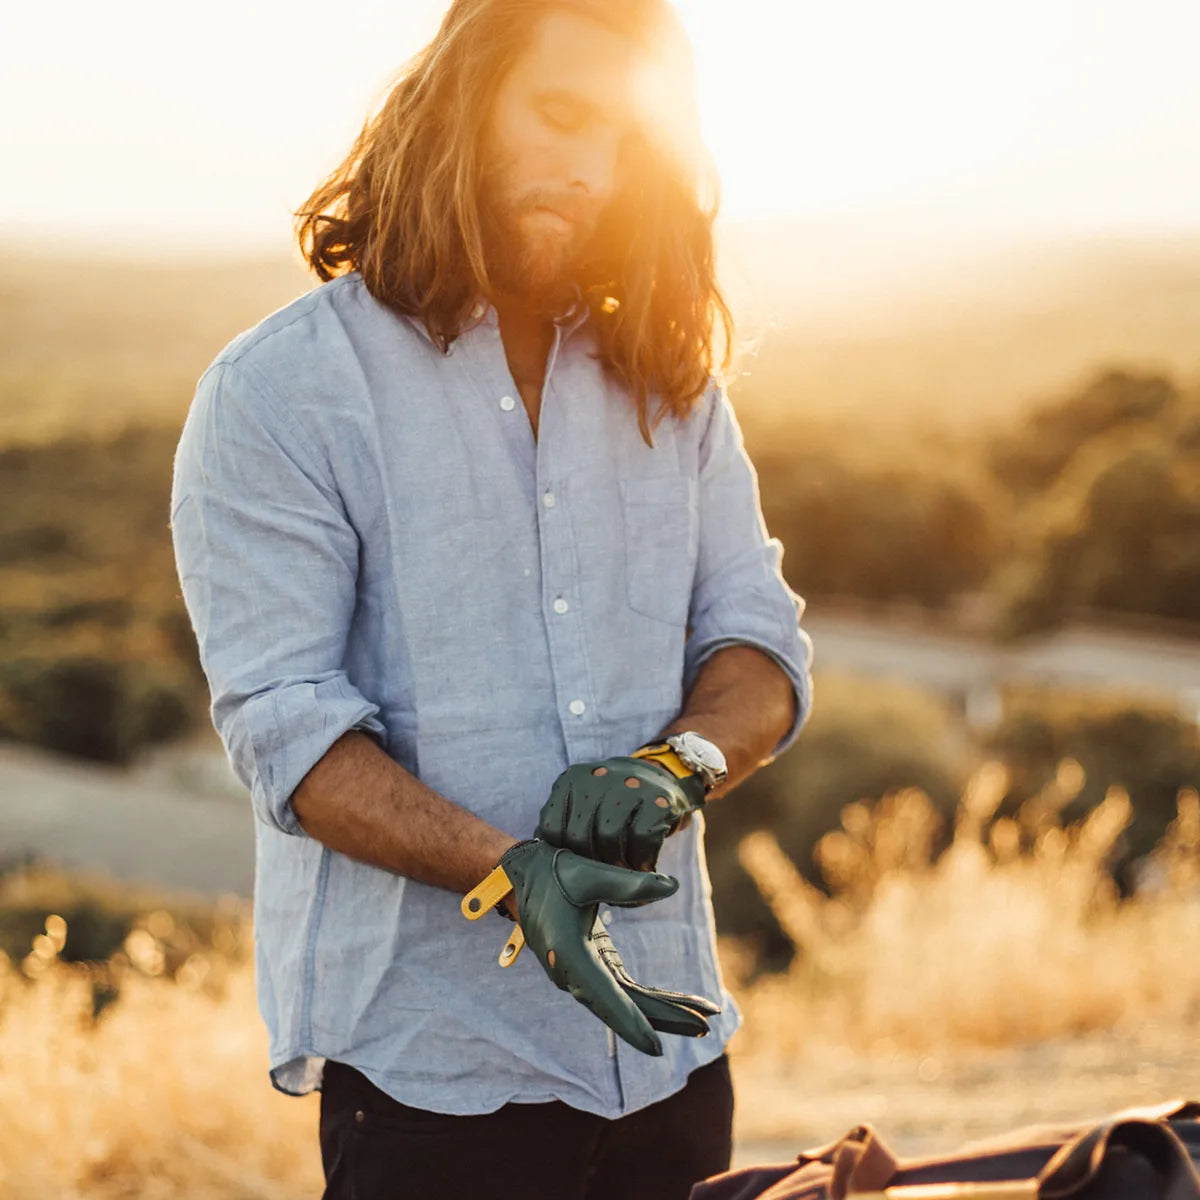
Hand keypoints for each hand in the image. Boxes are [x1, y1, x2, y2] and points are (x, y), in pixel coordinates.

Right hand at [498, 839, 719, 1055]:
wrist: (524, 876)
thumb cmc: (555, 873)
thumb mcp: (589, 874)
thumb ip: (630, 883)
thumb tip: (672, 885)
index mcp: (569, 954)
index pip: (606, 998)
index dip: (632, 1024)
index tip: (657, 1049)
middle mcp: (573, 973)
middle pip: (623, 1006)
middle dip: (664, 1020)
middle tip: (705, 1028)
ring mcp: (581, 974)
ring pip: (625, 1003)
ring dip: (663, 1012)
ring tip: (702, 1020)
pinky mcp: (590, 967)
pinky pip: (622, 991)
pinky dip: (650, 999)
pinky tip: (677, 1004)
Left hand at [537, 757, 706, 870]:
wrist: (663, 782)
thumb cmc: (615, 804)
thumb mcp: (585, 804)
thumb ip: (564, 826)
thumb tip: (541, 863)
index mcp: (573, 778)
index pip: (552, 826)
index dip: (563, 854)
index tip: (578, 866)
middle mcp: (600, 776)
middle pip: (579, 834)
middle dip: (590, 864)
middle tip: (603, 878)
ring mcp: (631, 784)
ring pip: (609, 836)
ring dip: (616, 867)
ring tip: (624, 875)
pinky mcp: (659, 799)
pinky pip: (642, 838)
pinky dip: (641, 861)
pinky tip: (644, 868)